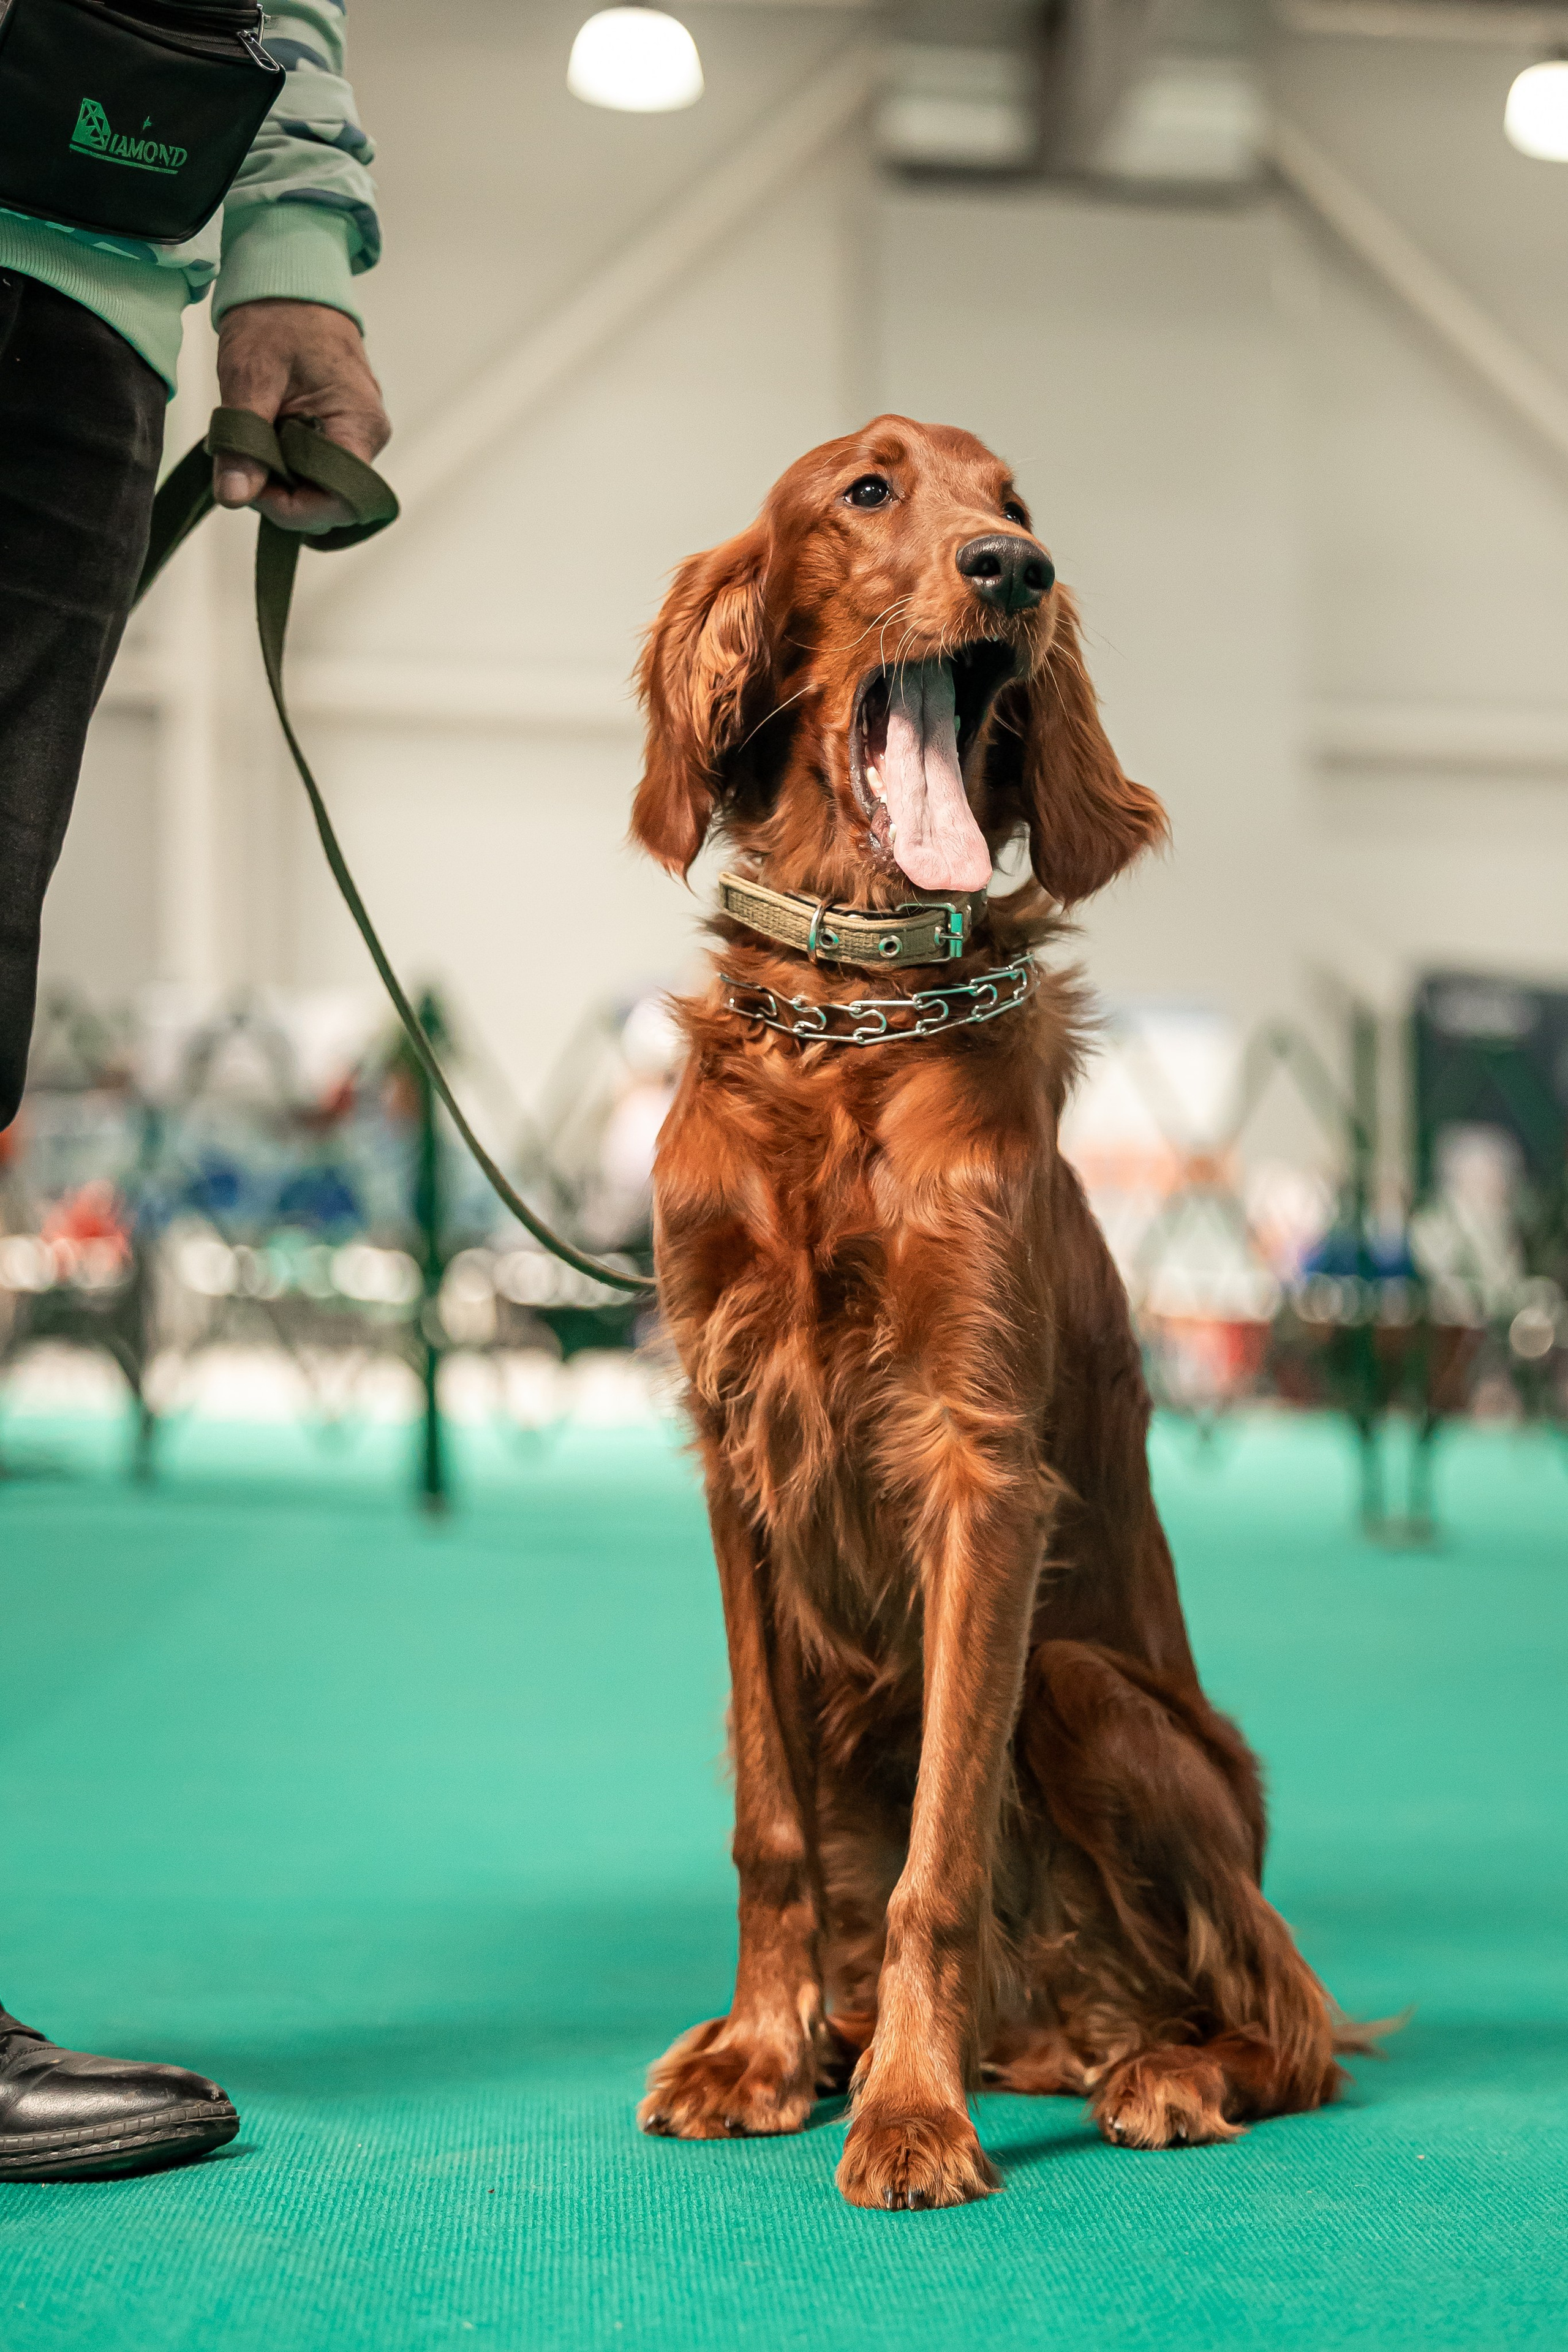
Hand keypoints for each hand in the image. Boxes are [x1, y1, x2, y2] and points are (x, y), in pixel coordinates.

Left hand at [214, 300, 390, 533]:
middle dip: (283, 496)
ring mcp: (356, 434)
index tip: (252, 491)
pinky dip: (285, 465)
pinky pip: (316, 467)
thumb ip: (243, 439)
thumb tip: (233, 495)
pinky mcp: (341, 431)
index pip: (341, 499)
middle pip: (331, 500)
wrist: (290, 279)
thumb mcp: (250, 375)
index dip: (296, 509)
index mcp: (358, 423)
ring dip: (281, 479)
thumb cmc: (277, 316)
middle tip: (241, 466)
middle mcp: (367, 435)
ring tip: (250, 445)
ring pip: (320, 487)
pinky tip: (263, 440)